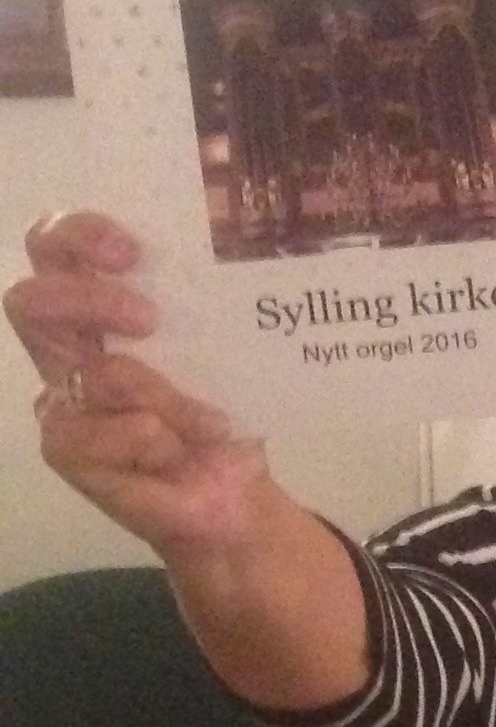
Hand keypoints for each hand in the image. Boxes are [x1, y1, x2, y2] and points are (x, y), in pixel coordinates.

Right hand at [7, 210, 269, 553]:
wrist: (236, 491)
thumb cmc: (225, 406)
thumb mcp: (226, 350)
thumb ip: (207, 307)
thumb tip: (226, 259)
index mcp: (98, 306)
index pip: (55, 249)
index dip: (77, 235)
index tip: (132, 249)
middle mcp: (68, 348)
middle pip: (30, 301)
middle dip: (90, 300)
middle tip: (149, 319)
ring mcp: (63, 401)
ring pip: (90, 376)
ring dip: (159, 394)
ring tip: (208, 422)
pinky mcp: (67, 452)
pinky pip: (95, 437)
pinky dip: (149, 440)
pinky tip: (177, 451)